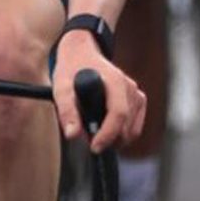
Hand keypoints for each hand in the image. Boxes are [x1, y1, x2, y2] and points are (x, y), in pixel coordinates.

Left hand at [54, 24, 144, 151]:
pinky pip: (135, 126)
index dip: (108, 135)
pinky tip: (106, 128)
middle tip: (89, 141)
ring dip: (115, 138)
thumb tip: (73, 135)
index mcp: (115, 81)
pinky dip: (122, 133)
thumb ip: (67, 111)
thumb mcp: (61, 88)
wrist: (82, 53)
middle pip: (126, 126)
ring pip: (132, 129)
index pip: (118, 114)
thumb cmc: (72, 69)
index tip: (95, 147)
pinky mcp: (138, 99)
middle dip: (109, 139)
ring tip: (95, 132)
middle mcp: (129, 87)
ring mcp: (136, 93)